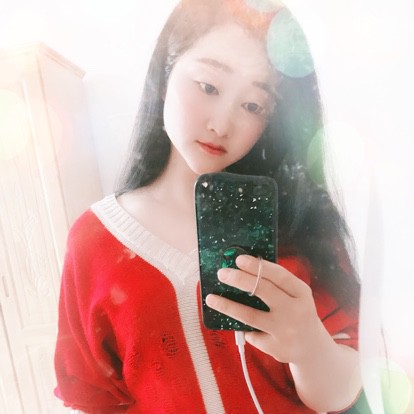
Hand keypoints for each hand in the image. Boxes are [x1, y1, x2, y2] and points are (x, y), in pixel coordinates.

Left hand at [205, 255, 328, 363]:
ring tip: (211, 298)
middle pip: (263, 292)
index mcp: (301, 293)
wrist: (312, 349)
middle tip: (222, 273)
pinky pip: (252, 334)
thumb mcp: (296, 296)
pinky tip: (245, 327)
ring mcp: (286, 332)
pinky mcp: (276, 349)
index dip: (257, 266)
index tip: (239, 259)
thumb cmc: (297, 312)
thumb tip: (241, 269)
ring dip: (227, 306)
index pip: (278, 275)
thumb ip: (276, 284)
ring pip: (250, 316)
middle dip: (240, 280)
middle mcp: (296, 311)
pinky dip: (245, 328)